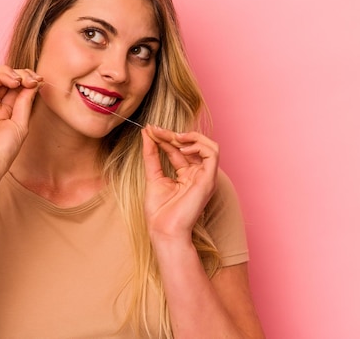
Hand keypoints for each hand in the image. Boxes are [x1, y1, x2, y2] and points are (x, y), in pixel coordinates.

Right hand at [0, 66, 41, 173]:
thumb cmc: (1, 152)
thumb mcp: (20, 124)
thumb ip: (25, 102)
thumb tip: (34, 83)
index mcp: (3, 108)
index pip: (14, 85)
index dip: (27, 79)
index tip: (41, 81)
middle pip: (3, 76)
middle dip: (21, 73)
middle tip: (34, 79)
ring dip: (9, 71)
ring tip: (22, 80)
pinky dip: (0, 75)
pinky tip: (14, 82)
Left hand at [141, 124, 218, 242]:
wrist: (164, 230)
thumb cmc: (159, 211)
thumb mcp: (152, 176)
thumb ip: (151, 155)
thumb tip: (147, 133)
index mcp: (186, 175)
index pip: (178, 150)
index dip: (165, 137)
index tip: (149, 129)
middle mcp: (198, 175)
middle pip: (191, 146)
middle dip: (172, 134)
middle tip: (155, 129)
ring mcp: (205, 177)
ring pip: (208, 145)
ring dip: (191, 136)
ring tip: (173, 136)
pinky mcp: (209, 180)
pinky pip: (213, 154)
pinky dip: (199, 145)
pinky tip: (182, 147)